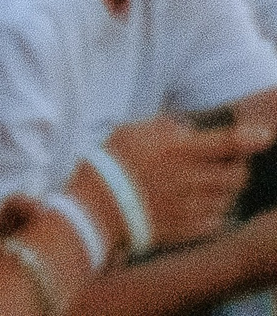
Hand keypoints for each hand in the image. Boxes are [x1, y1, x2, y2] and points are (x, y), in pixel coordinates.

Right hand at [100, 113, 271, 250]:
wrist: (97, 207)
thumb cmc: (112, 164)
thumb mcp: (133, 132)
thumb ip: (165, 128)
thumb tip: (188, 128)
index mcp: (177, 150)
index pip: (226, 142)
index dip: (250, 137)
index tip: (264, 136)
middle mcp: (191, 179)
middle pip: (238, 174)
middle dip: (237, 166)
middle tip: (224, 162)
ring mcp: (194, 206)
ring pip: (230, 197)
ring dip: (224, 189)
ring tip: (202, 184)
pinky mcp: (192, 228)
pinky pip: (218, 219)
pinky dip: (214, 210)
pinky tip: (195, 204)